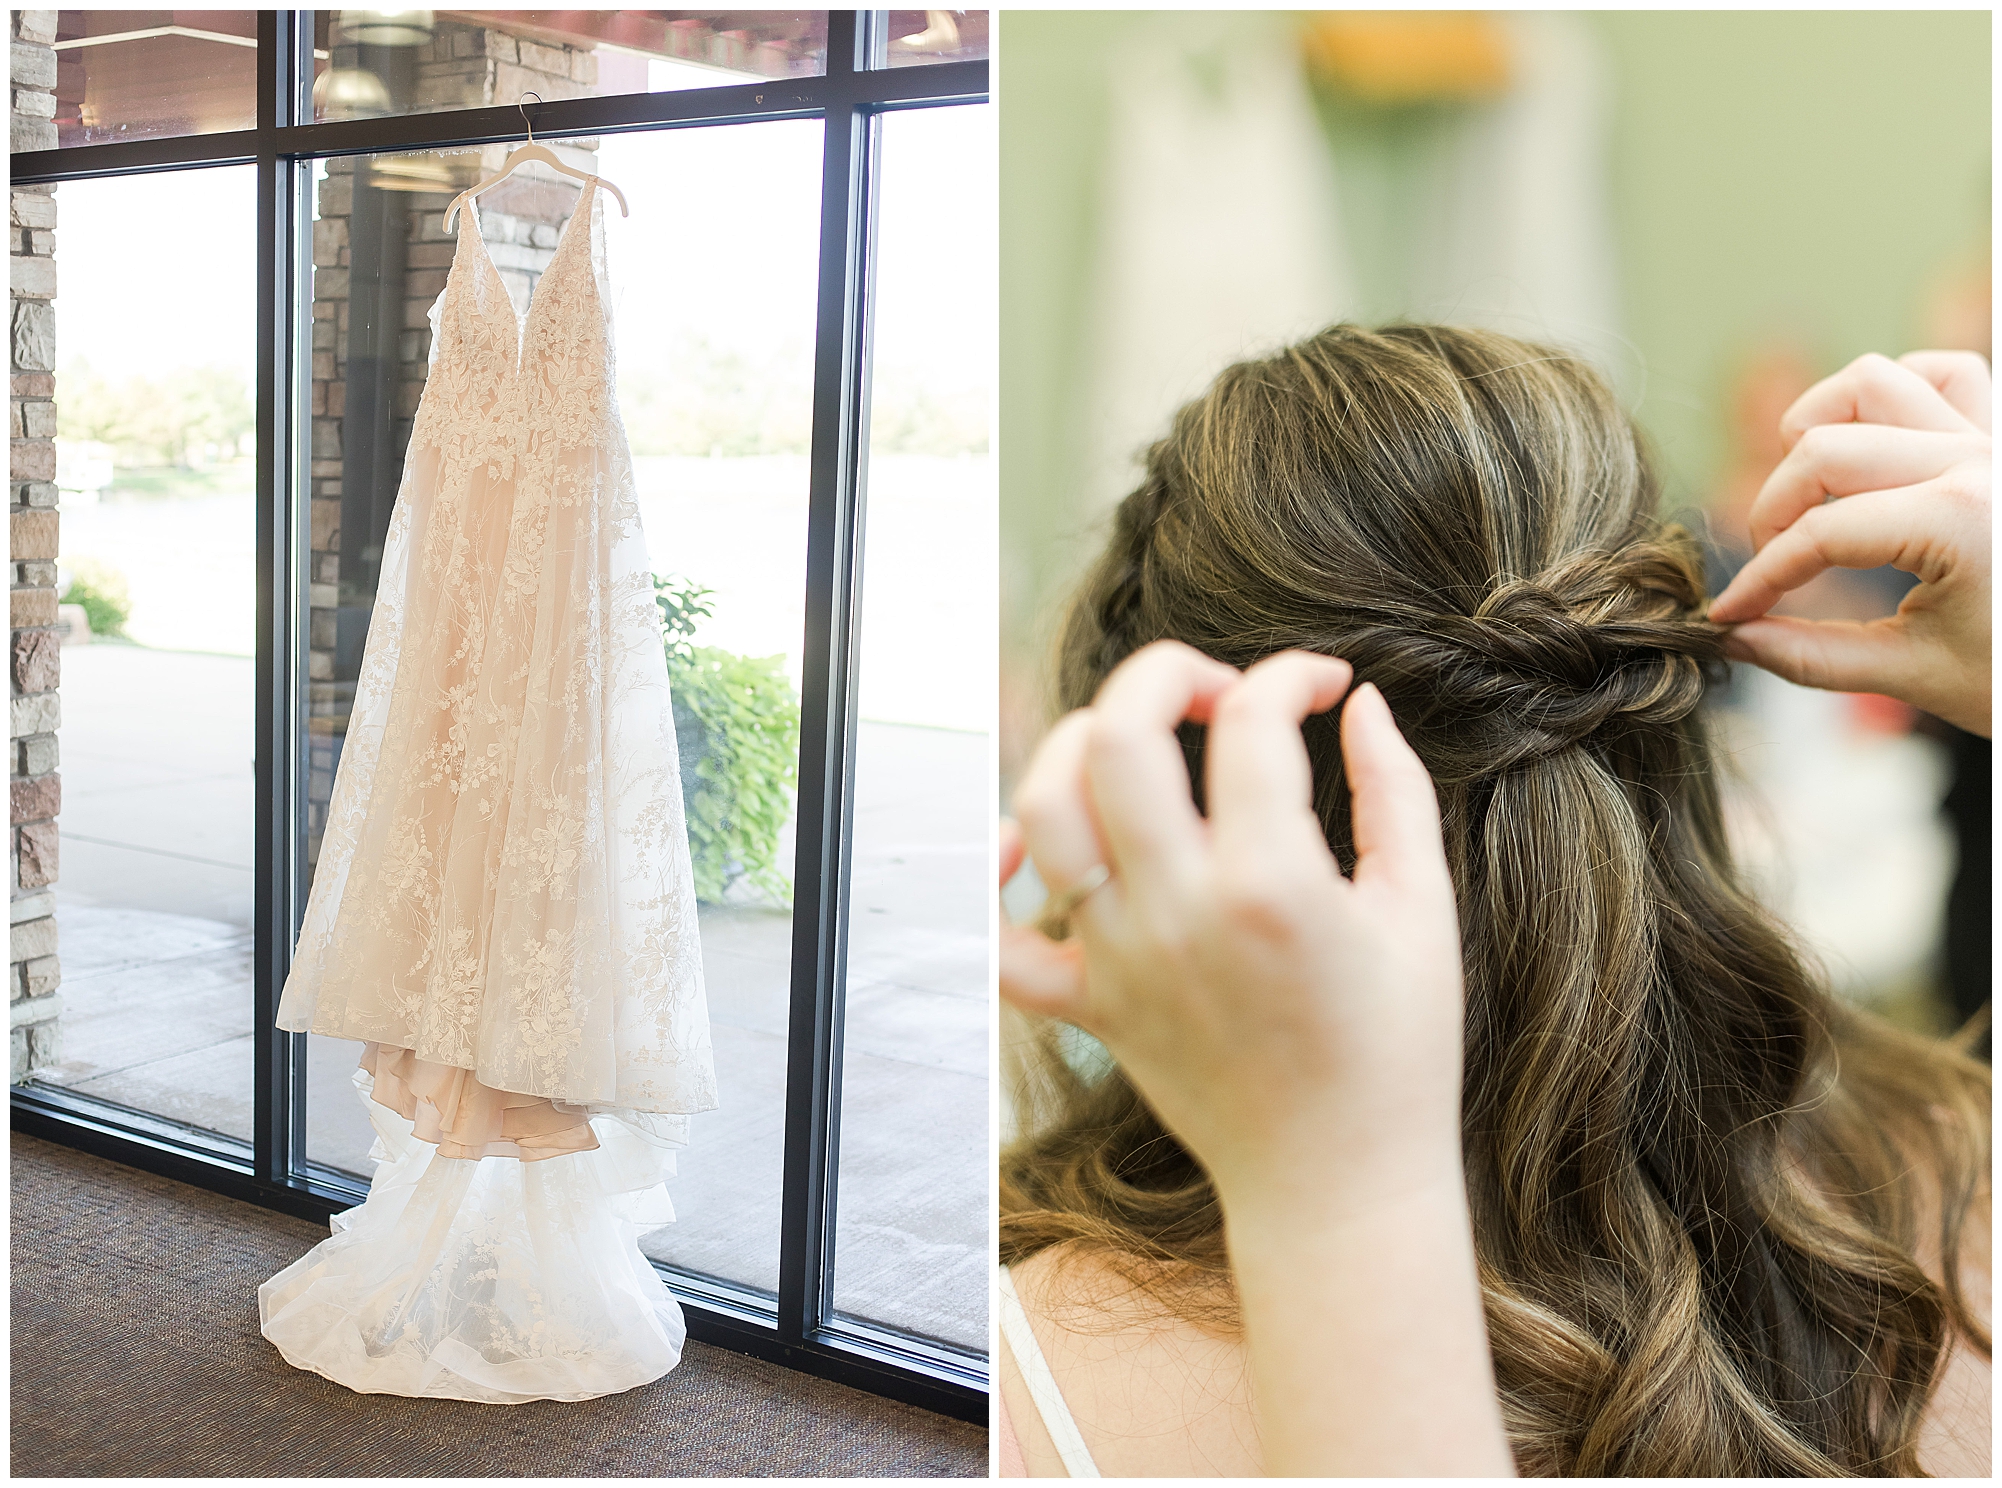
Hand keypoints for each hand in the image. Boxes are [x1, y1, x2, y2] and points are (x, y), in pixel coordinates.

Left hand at [1000, 640, 1466, 1215]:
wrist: (1339, 1182)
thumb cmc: (1396, 1050)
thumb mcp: (1424, 909)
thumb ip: (1394, 788)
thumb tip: (1357, 702)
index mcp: (1275, 885)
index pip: (1252, 721)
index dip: (1290, 675)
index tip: (1319, 686)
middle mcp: (1181, 913)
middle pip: (1120, 737)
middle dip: (1164, 674)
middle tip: (1215, 693)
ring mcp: (1122, 960)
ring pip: (1045, 811)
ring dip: (1079, 746)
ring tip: (1138, 746)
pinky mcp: (1090, 1007)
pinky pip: (1001, 942)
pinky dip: (994, 882)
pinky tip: (1025, 843)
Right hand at [1707, 351, 1991, 736]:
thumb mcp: (1916, 674)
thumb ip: (1811, 657)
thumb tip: (1734, 640)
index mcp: (1960, 521)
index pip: (1819, 533)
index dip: (1759, 578)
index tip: (1729, 615)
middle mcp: (1978, 462)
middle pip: (1825, 448)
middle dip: (1776, 511)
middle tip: (1771, 570)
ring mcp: (1996, 440)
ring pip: (1875, 384)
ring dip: (1820, 428)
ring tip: (1804, 490)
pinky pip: (1944, 372)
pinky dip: (1893, 395)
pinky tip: (1868, 445)